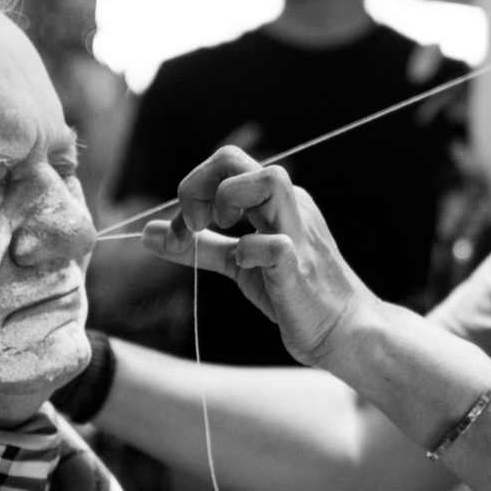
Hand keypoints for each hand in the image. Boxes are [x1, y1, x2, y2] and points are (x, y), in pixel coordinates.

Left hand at [141, 146, 375, 366]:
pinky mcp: (300, 267)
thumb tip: (149, 233)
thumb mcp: (239, 264)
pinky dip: (248, 252)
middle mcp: (289, 206)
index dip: (190, 191)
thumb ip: (199, 246)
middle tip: (191, 226)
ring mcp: (298, 232)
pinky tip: (245, 268)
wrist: (342, 331)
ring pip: (268, 179)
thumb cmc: (294, 294)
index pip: (224, 164)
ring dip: (225, 200)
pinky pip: (273, 245)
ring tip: (216, 231)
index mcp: (274, 201)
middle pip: (234, 159)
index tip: (178, 233)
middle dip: (196, 186)